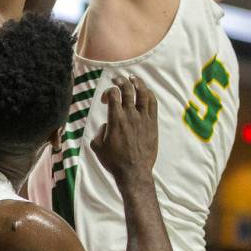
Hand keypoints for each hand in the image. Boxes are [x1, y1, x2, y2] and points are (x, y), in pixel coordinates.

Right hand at [91, 76, 157, 191]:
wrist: (134, 172)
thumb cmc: (114, 161)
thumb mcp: (97, 146)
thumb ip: (99, 132)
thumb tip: (106, 126)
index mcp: (115, 119)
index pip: (113, 94)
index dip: (108, 91)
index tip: (105, 100)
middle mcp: (130, 115)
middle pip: (128, 89)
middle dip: (121, 80)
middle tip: (117, 79)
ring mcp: (143, 119)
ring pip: (143, 93)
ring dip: (138, 83)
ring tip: (133, 78)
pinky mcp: (153, 124)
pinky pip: (153, 104)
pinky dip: (149, 94)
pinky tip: (146, 91)